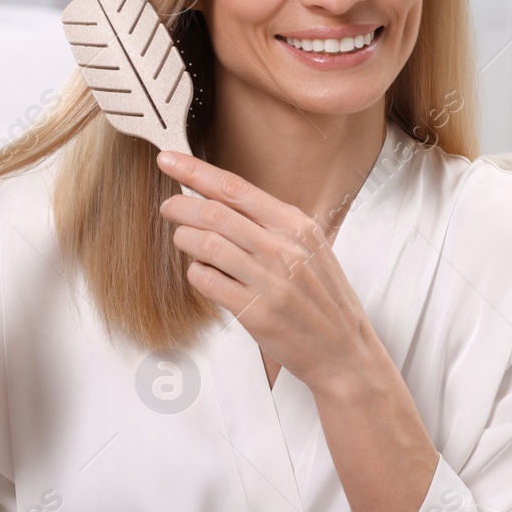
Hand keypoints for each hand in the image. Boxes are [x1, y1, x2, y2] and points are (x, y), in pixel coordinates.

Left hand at [156, 150, 383, 392]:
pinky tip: (201, 274)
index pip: (236, 188)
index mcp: (297, 226)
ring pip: (207, 245)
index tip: (168, 160)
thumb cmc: (324, 300)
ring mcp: (272, 281)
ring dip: (185, 239)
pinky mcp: (257, 312)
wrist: (344, 351)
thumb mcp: (311, 250)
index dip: (196, 171)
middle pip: (215, 213)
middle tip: (167, 208)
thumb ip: (273, 226)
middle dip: (181, 206)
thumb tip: (224, 203)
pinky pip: (209, 282)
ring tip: (182, 240)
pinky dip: (196, 273)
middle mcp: (284, 249)